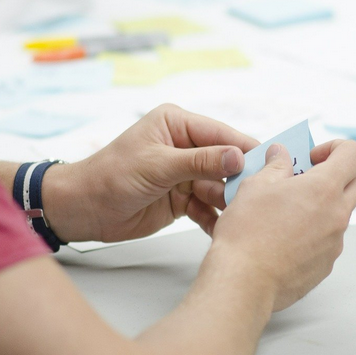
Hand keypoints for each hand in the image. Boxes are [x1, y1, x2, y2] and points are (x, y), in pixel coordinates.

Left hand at [43, 104, 258, 242]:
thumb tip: (239, 157)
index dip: (246, 150)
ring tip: (243, 218)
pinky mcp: (182, 199)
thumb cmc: (111, 176)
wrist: (83, 210)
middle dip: (240, 181)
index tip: (272, 165)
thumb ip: (200, 161)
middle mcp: (185, 146)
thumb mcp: (158, 165)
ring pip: (219, 188)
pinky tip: (224, 230)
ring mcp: (185, 174)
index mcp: (177, 124)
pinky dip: (215, 219)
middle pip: (226, 162)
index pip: (222, 134)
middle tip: (259, 197)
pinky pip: (208, 207)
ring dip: (229, 203)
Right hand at [206, 139, 355, 311]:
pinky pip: (328, 240)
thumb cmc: (247, 232)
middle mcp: (337, 215)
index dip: (337, 148)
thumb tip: (281, 154)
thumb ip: (275, 166)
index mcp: (324, 188)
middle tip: (306, 180)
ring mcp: (335, 243)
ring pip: (340, 214)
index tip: (313, 158)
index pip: (355, 154)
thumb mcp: (255, 186)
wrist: (243, 281)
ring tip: (286, 212)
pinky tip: (283, 239)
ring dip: (322, 206)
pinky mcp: (326, 265)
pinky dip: (313, 233)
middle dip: (337, 175)